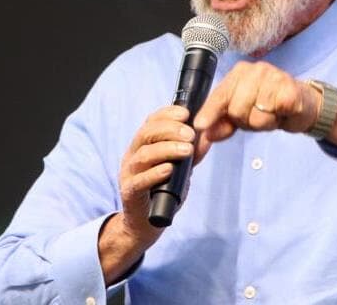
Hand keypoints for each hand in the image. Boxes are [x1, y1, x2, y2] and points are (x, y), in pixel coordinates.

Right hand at [99, 105, 211, 283]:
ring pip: (143, 155)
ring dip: (166, 149)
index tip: (186, 114)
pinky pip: (139, 180)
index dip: (168, 113)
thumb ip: (192, 151)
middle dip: (170, 130)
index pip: (151, 121)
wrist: (145, 223)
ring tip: (186, 150)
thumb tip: (208, 134)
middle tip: (190, 134)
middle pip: (146, 133)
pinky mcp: (129, 193)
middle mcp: (132, 155)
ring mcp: (128, 174)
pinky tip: (169, 169)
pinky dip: (155, 173)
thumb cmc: (163, 189)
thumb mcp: (180, 167)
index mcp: (143, 144)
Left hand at [193, 61, 320, 141]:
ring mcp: (274, 76)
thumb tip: (207, 134)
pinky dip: (277, 119)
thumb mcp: (242, 113)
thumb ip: (223, 122)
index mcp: (239, 73)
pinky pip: (274, 114)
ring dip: (263, 122)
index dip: (210, 112)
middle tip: (257, 114)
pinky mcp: (290, 88)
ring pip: (256, 115)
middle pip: (236, 109)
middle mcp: (255, 70)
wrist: (302, 103)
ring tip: (271, 113)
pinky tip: (282, 111)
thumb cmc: (269, 105)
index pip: (220, 95)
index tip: (200, 125)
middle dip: (245, 121)